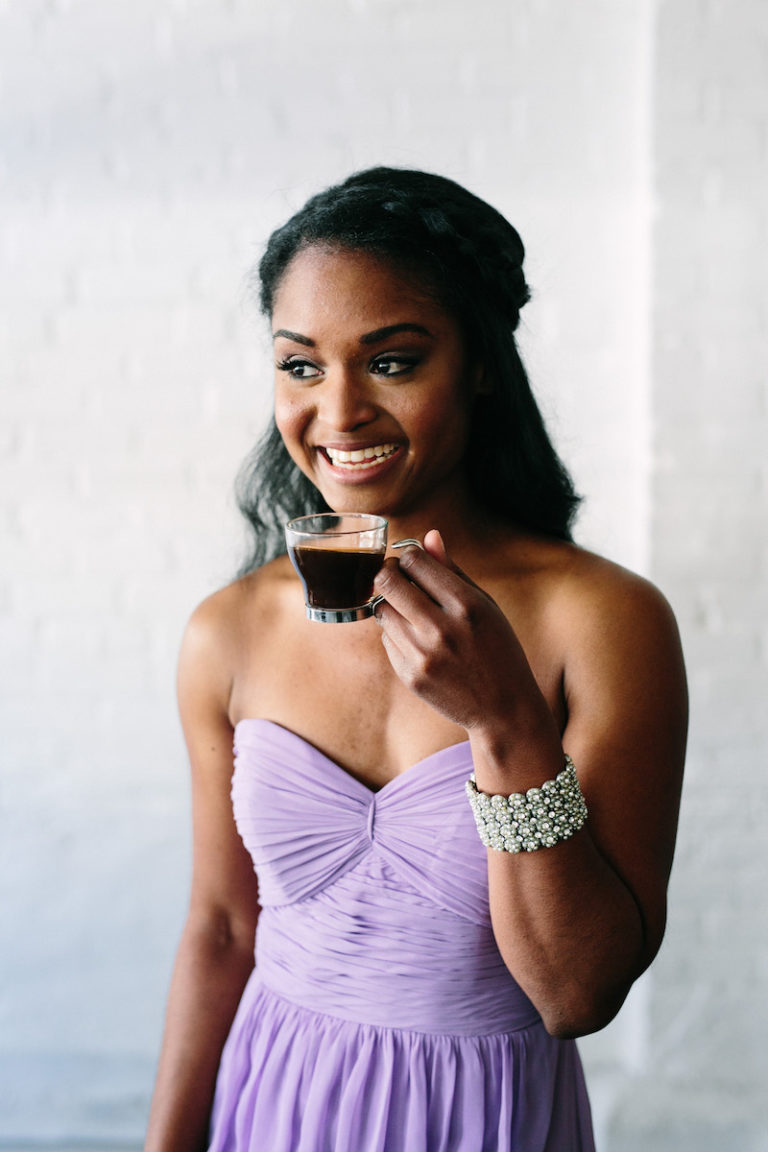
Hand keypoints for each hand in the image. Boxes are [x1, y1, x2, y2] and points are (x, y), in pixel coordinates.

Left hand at [373, 530, 549, 739]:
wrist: (504, 709)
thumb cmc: (498, 649)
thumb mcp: (486, 605)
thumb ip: (453, 571)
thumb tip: (427, 536)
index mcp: (467, 605)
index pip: (414, 560)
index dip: (409, 556)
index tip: (413, 563)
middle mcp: (442, 629)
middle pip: (387, 581)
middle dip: (388, 573)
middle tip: (398, 578)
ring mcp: (424, 656)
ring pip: (380, 610)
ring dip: (391, 605)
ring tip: (412, 612)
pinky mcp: (411, 677)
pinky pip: (387, 640)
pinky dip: (397, 635)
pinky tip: (421, 642)